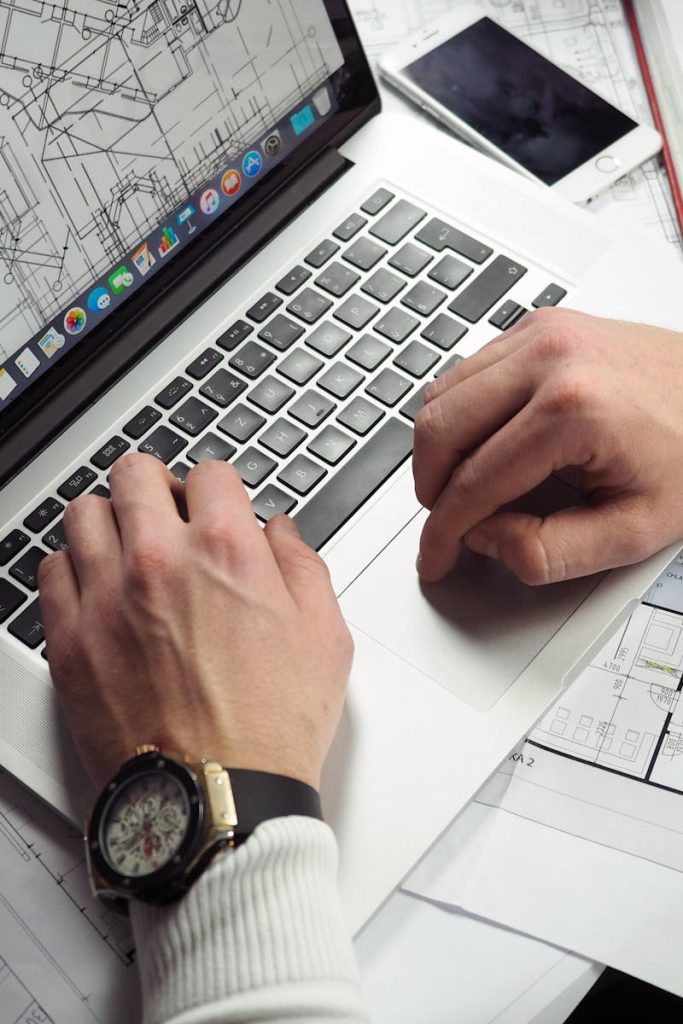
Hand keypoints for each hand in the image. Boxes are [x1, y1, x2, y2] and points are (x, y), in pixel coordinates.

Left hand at [38, 455, 352, 788]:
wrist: (218, 800)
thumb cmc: (272, 728)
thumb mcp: (326, 636)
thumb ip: (303, 566)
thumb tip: (281, 535)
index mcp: (226, 551)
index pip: (210, 473)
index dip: (219, 488)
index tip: (216, 506)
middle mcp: (158, 562)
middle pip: (135, 473)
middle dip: (157, 485)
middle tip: (168, 511)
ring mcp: (106, 599)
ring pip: (84, 514)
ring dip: (110, 519)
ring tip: (127, 545)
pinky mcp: (71, 642)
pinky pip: (51, 572)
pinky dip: (73, 567)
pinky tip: (97, 586)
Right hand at [413, 307, 682, 583]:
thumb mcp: (634, 531)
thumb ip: (549, 552)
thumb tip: (485, 538)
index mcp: (573, 409)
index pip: (473, 482)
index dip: (443, 532)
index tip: (435, 556)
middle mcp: (549, 358)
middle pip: (438, 428)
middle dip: (429, 488)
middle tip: (444, 523)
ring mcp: (541, 333)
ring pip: (441, 394)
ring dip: (439, 449)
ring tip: (463, 486)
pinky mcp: (539, 325)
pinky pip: (466, 370)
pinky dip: (459, 412)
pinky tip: (483, 443)